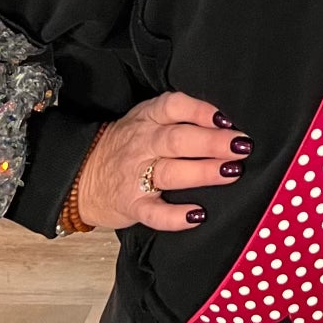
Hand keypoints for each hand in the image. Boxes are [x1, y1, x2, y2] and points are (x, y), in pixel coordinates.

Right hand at [76, 91, 250, 231]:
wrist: (82, 176)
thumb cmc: (126, 145)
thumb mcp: (145, 118)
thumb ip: (178, 116)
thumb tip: (226, 121)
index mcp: (148, 118)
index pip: (174, 106)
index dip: (200, 110)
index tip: (226, 118)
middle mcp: (142, 144)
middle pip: (178, 140)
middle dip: (212, 142)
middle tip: (241, 145)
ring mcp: (136, 176)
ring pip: (171, 172)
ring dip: (203, 171)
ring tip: (231, 172)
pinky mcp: (132, 206)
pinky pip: (154, 213)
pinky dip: (176, 216)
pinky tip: (198, 214)